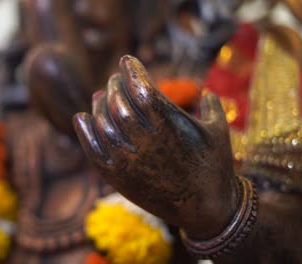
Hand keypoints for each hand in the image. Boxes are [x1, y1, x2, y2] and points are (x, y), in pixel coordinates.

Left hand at [73, 55, 239, 238]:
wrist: (204, 209)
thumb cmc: (215, 167)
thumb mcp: (220, 131)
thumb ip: (211, 106)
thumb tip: (204, 91)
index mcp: (170, 125)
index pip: (142, 88)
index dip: (131, 71)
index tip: (126, 61)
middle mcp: (146, 141)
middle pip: (119, 103)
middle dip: (114, 85)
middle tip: (115, 80)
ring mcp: (129, 160)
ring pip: (103, 123)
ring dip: (99, 105)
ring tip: (100, 96)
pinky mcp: (117, 177)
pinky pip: (93, 149)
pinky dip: (84, 130)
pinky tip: (81, 117)